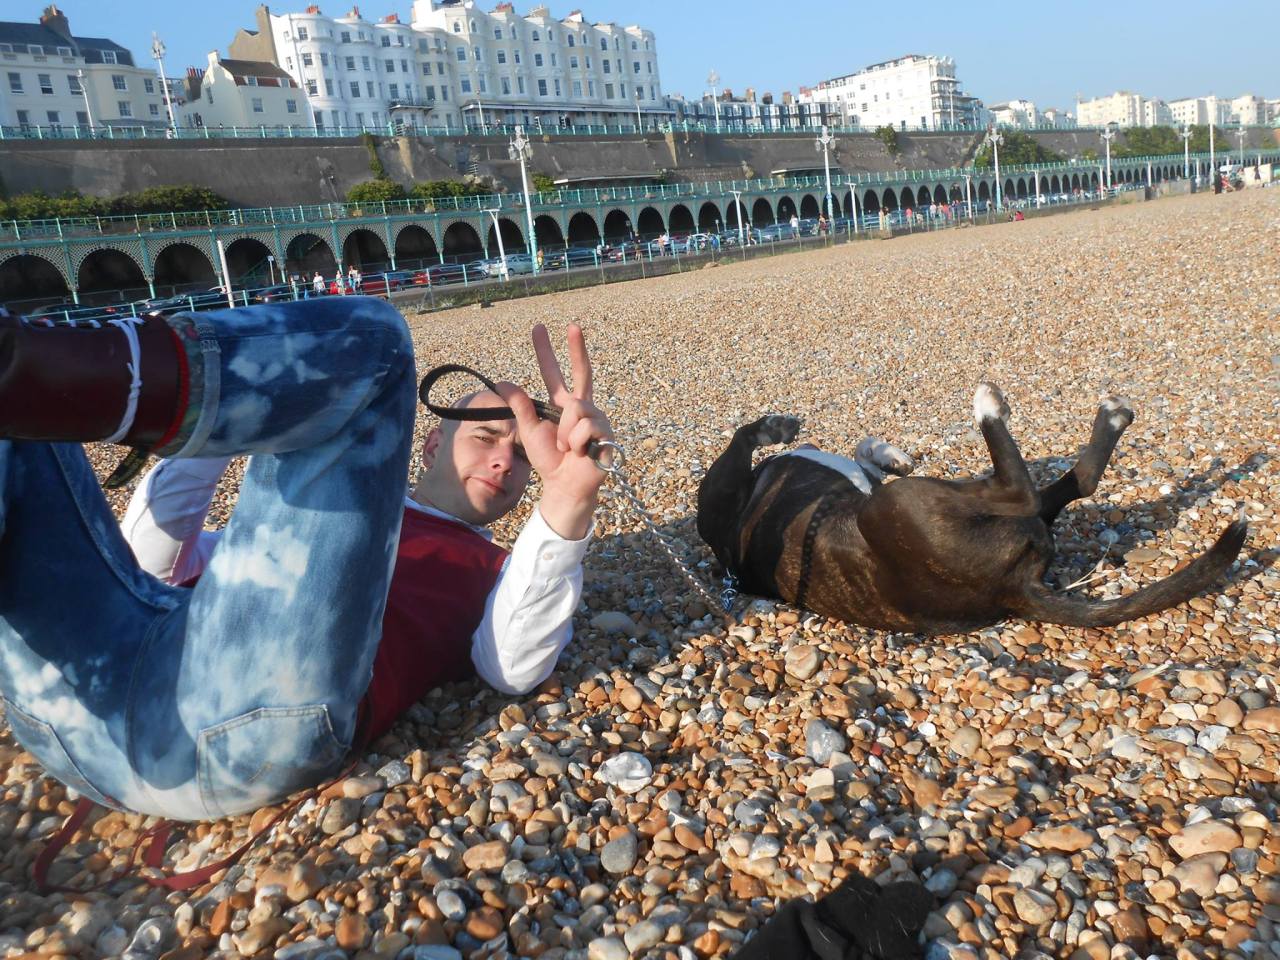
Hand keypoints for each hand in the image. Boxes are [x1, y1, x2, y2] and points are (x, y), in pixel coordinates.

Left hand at [493, 323, 612, 539]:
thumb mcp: (529, 431)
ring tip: (568, 447)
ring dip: (565, 432)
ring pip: (576, 408)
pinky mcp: (606, 431)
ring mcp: (597, 418)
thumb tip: (503, 382)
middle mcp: (583, 406)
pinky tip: (581, 452)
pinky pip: (585, 426)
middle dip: (577, 348)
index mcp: (563, 404)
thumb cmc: (550, 460)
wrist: (565, 485)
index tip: (539, 328)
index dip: (546, 351)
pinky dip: (576, 441)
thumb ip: (521, 407)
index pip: (554, 373)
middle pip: (583, 371)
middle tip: (573, 325)